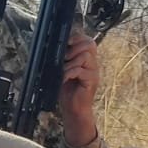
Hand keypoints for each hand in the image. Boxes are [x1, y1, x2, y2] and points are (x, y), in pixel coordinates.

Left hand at [57, 29, 100, 146]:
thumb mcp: (63, 70)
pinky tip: (64, 79)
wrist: (73, 109)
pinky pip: (81, 70)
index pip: (87, 41)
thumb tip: (53, 47)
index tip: (65, 43)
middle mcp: (93, 63)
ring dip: (70, 62)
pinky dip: (69, 73)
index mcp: (87, 59)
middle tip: (64, 58)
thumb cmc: (67, 90)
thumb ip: (63, 59)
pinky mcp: (91, 81)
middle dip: (74, 47)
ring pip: (85, 56)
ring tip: (63, 70)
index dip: (77, 38)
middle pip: (89, 44)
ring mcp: (94, 72)